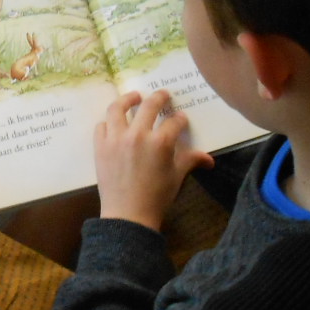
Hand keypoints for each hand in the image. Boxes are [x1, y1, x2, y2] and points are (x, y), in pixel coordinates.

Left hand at [94, 89, 213, 229]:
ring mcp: (115, 139)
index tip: (180, 118)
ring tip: (134, 97)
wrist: (128, 214)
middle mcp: (137, 134)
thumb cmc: (157, 196)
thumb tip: (209, 159)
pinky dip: (108, 122)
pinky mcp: (100, 146)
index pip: (173, 122)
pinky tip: (114, 123)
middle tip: (162, 95)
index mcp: (160, 141)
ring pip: (117, 109)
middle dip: (159, 98)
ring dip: (127, 99)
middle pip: (149, 106)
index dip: (179, 119)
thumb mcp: (176, 176)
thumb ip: (190, 161)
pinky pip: (101, 126)